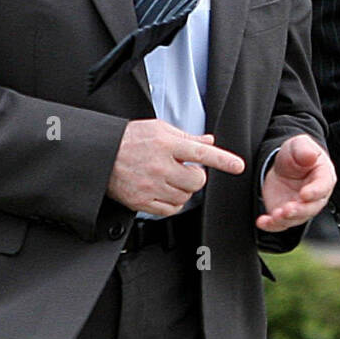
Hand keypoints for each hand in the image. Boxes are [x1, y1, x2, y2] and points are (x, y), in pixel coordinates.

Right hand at [106, 118, 244, 215]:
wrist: (101, 154)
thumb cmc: (130, 139)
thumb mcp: (158, 129)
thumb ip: (186, 137)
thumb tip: (209, 140)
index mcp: (166, 144)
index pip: (201, 152)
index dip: (222, 160)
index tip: (238, 166)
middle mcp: (160, 166)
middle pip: (196, 180)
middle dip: (196, 176)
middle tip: (185, 170)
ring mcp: (151, 185)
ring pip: (185, 196)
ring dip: (184, 189)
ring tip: (170, 179)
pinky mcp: (142, 201)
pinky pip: (170, 209)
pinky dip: (173, 203)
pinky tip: (165, 191)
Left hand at [257, 134, 335, 231]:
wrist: (283, 166)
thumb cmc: (296, 154)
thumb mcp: (299, 144)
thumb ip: (304, 149)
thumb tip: (311, 155)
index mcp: (324, 177)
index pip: (323, 187)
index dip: (315, 192)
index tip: (304, 194)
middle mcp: (315, 197)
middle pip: (311, 208)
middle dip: (299, 211)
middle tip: (288, 209)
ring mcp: (301, 207)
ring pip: (296, 218)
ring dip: (285, 219)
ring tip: (274, 216)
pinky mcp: (286, 214)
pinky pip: (280, 223)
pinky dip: (271, 225)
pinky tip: (262, 222)